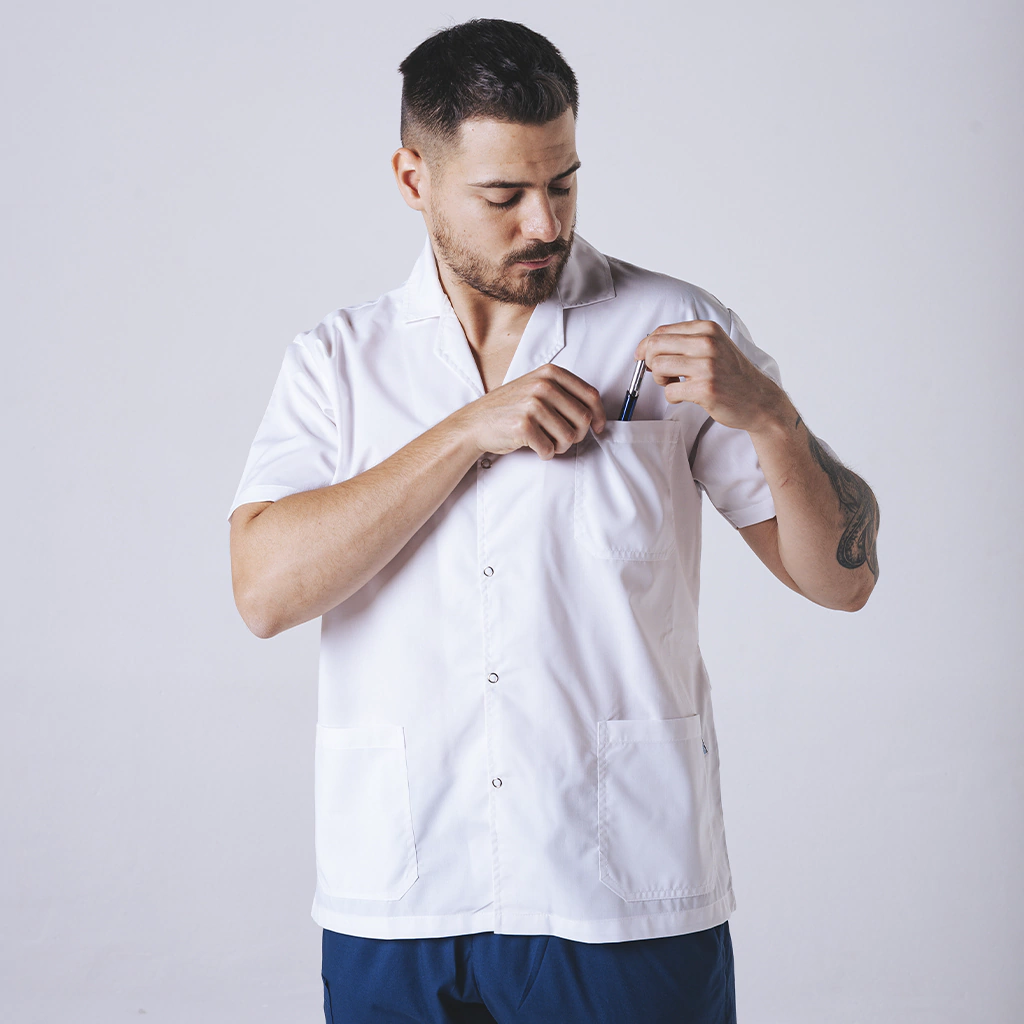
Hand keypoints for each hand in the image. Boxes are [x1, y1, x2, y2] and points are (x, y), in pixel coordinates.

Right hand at [453, 363, 605, 458]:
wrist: (476, 422)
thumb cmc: (509, 408)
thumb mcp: (536, 388)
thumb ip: (564, 394)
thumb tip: (594, 414)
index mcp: (550, 373)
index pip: (590, 395)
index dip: (599, 415)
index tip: (598, 427)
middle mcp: (543, 385)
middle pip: (583, 418)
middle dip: (578, 434)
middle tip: (564, 438)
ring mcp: (533, 404)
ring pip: (569, 436)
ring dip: (561, 446)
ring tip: (547, 442)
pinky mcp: (524, 425)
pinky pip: (549, 449)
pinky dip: (545, 454)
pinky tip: (535, 447)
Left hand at [634, 320, 784, 432]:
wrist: (759, 399)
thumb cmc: (732, 375)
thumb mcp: (714, 346)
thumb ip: (685, 342)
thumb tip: (648, 347)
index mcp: (707, 329)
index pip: (661, 331)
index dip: (646, 346)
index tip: (645, 358)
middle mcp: (708, 343)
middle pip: (655, 346)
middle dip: (650, 362)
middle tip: (661, 373)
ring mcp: (707, 366)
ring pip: (659, 366)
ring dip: (660, 379)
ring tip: (674, 383)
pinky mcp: (705, 388)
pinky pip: (670, 391)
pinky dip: (672, 396)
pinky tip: (685, 395)